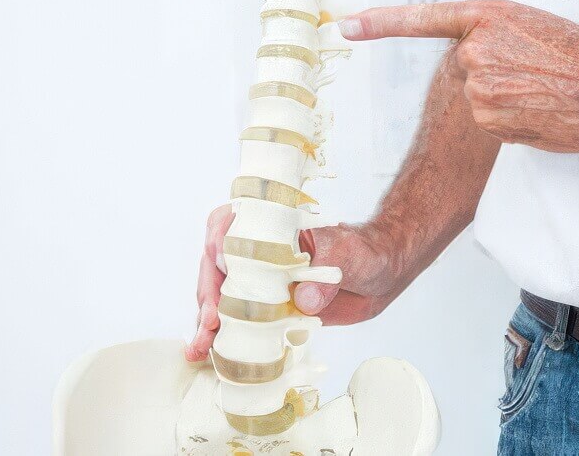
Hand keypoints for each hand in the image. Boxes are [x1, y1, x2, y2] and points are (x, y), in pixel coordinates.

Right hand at [186, 207, 403, 359]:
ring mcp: (257, 279)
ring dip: (205, 322)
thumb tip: (304, 298)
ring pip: (218, 295)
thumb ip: (327, 272)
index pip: (230, 227)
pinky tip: (207, 354)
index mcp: (272, 224)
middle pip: (215, 266)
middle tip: (209, 324)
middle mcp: (256, 250)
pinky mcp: (263, 307)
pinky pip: (234, 319)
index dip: (220, 251)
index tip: (222, 272)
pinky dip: (220, 336)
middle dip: (207, 295)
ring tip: (198, 348)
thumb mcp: (349, 256)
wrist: (379, 274)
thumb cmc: (364, 251)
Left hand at [338, 0, 578, 152]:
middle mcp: (474, 49)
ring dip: (505, 101)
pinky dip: (510, 121)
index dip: (382, 23)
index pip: (423, 18)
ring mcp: (477, 85)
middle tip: (535, 75)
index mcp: (486, 17)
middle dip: (494, 76)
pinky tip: (540, 111)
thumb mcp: (535, 27)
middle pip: (466, 69)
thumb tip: (476, 60)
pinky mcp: (487, 117)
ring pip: (477, 99)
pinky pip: (490, 121)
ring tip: (543, 93)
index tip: (348, 25)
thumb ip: (496, 38)